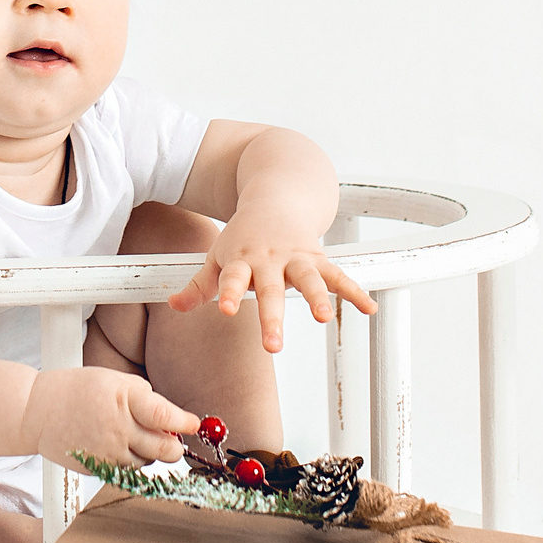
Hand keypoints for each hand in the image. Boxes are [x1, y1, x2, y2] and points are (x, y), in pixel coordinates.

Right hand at [21, 366, 197, 469]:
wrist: (37, 412)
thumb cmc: (77, 391)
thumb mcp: (113, 379)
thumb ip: (144, 397)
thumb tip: (172, 419)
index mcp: (124, 399)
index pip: (163, 415)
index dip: (183, 422)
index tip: (194, 424)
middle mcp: (118, 428)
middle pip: (165, 449)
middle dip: (174, 447)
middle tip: (173, 440)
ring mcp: (108, 452)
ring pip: (149, 462)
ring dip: (150, 453)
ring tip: (132, 435)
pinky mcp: (99, 469)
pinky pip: (129, 472)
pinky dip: (131, 462)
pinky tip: (118, 446)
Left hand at [167, 213, 377, 352]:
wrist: (276, 197)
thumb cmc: (242, 236)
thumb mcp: (217, 256)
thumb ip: (199, 285)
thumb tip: (173, 306)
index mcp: (241, 260)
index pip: (232, 278)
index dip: (227, 293)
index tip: (225, 310)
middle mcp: (270, 259)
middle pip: (271, 290)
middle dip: (273, 317)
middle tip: (273, 346)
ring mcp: (297, 258)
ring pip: (309, 279)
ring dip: (317, 298)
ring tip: (324, 319)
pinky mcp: (319, 258)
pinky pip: (339, 276)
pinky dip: (355, 291)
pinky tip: (369, 308)